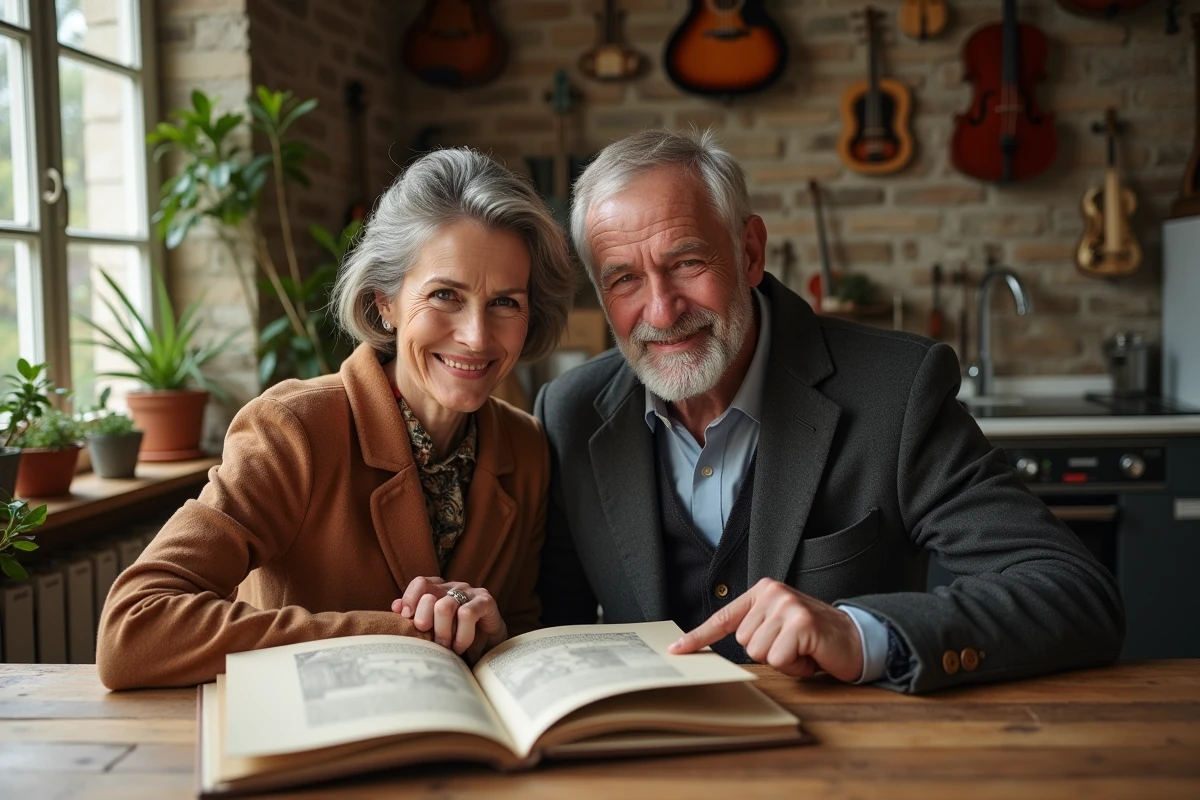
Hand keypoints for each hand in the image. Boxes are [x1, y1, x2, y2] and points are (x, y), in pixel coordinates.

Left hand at [392, 576, 507, 662]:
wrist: (489, 646)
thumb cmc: (456, 637)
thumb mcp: (433, 628)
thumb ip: (415, 616)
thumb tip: (395, 607)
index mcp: (439, 588)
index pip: (420, 583)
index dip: (410, 600)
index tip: (406, 619)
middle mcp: (454, 586)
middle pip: (429, 598)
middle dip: (427, 625)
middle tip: (432, 643)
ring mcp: (471, 592)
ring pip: (445, 606)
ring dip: (444, 633)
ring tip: (448, 648)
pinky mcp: (486, 601)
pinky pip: (467, 614)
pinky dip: (461, 635)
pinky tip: (461, 647)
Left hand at [667, 578, 863, 681]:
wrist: (855, 639)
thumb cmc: (812, 637)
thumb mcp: (778, 626)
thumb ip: (754, 629)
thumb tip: (718, 648)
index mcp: (762, 592)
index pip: (724, 618)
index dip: (698, 637)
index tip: (676, 649)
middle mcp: (773, 593)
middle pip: (744, 642)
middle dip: (768, 652)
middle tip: (793, 645)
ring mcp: (787, 606)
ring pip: (759, 652)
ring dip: (783, 660)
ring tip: (802, 649)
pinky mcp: (801, 623)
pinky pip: (779, 659)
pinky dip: (796, 665)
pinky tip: (810, 653)